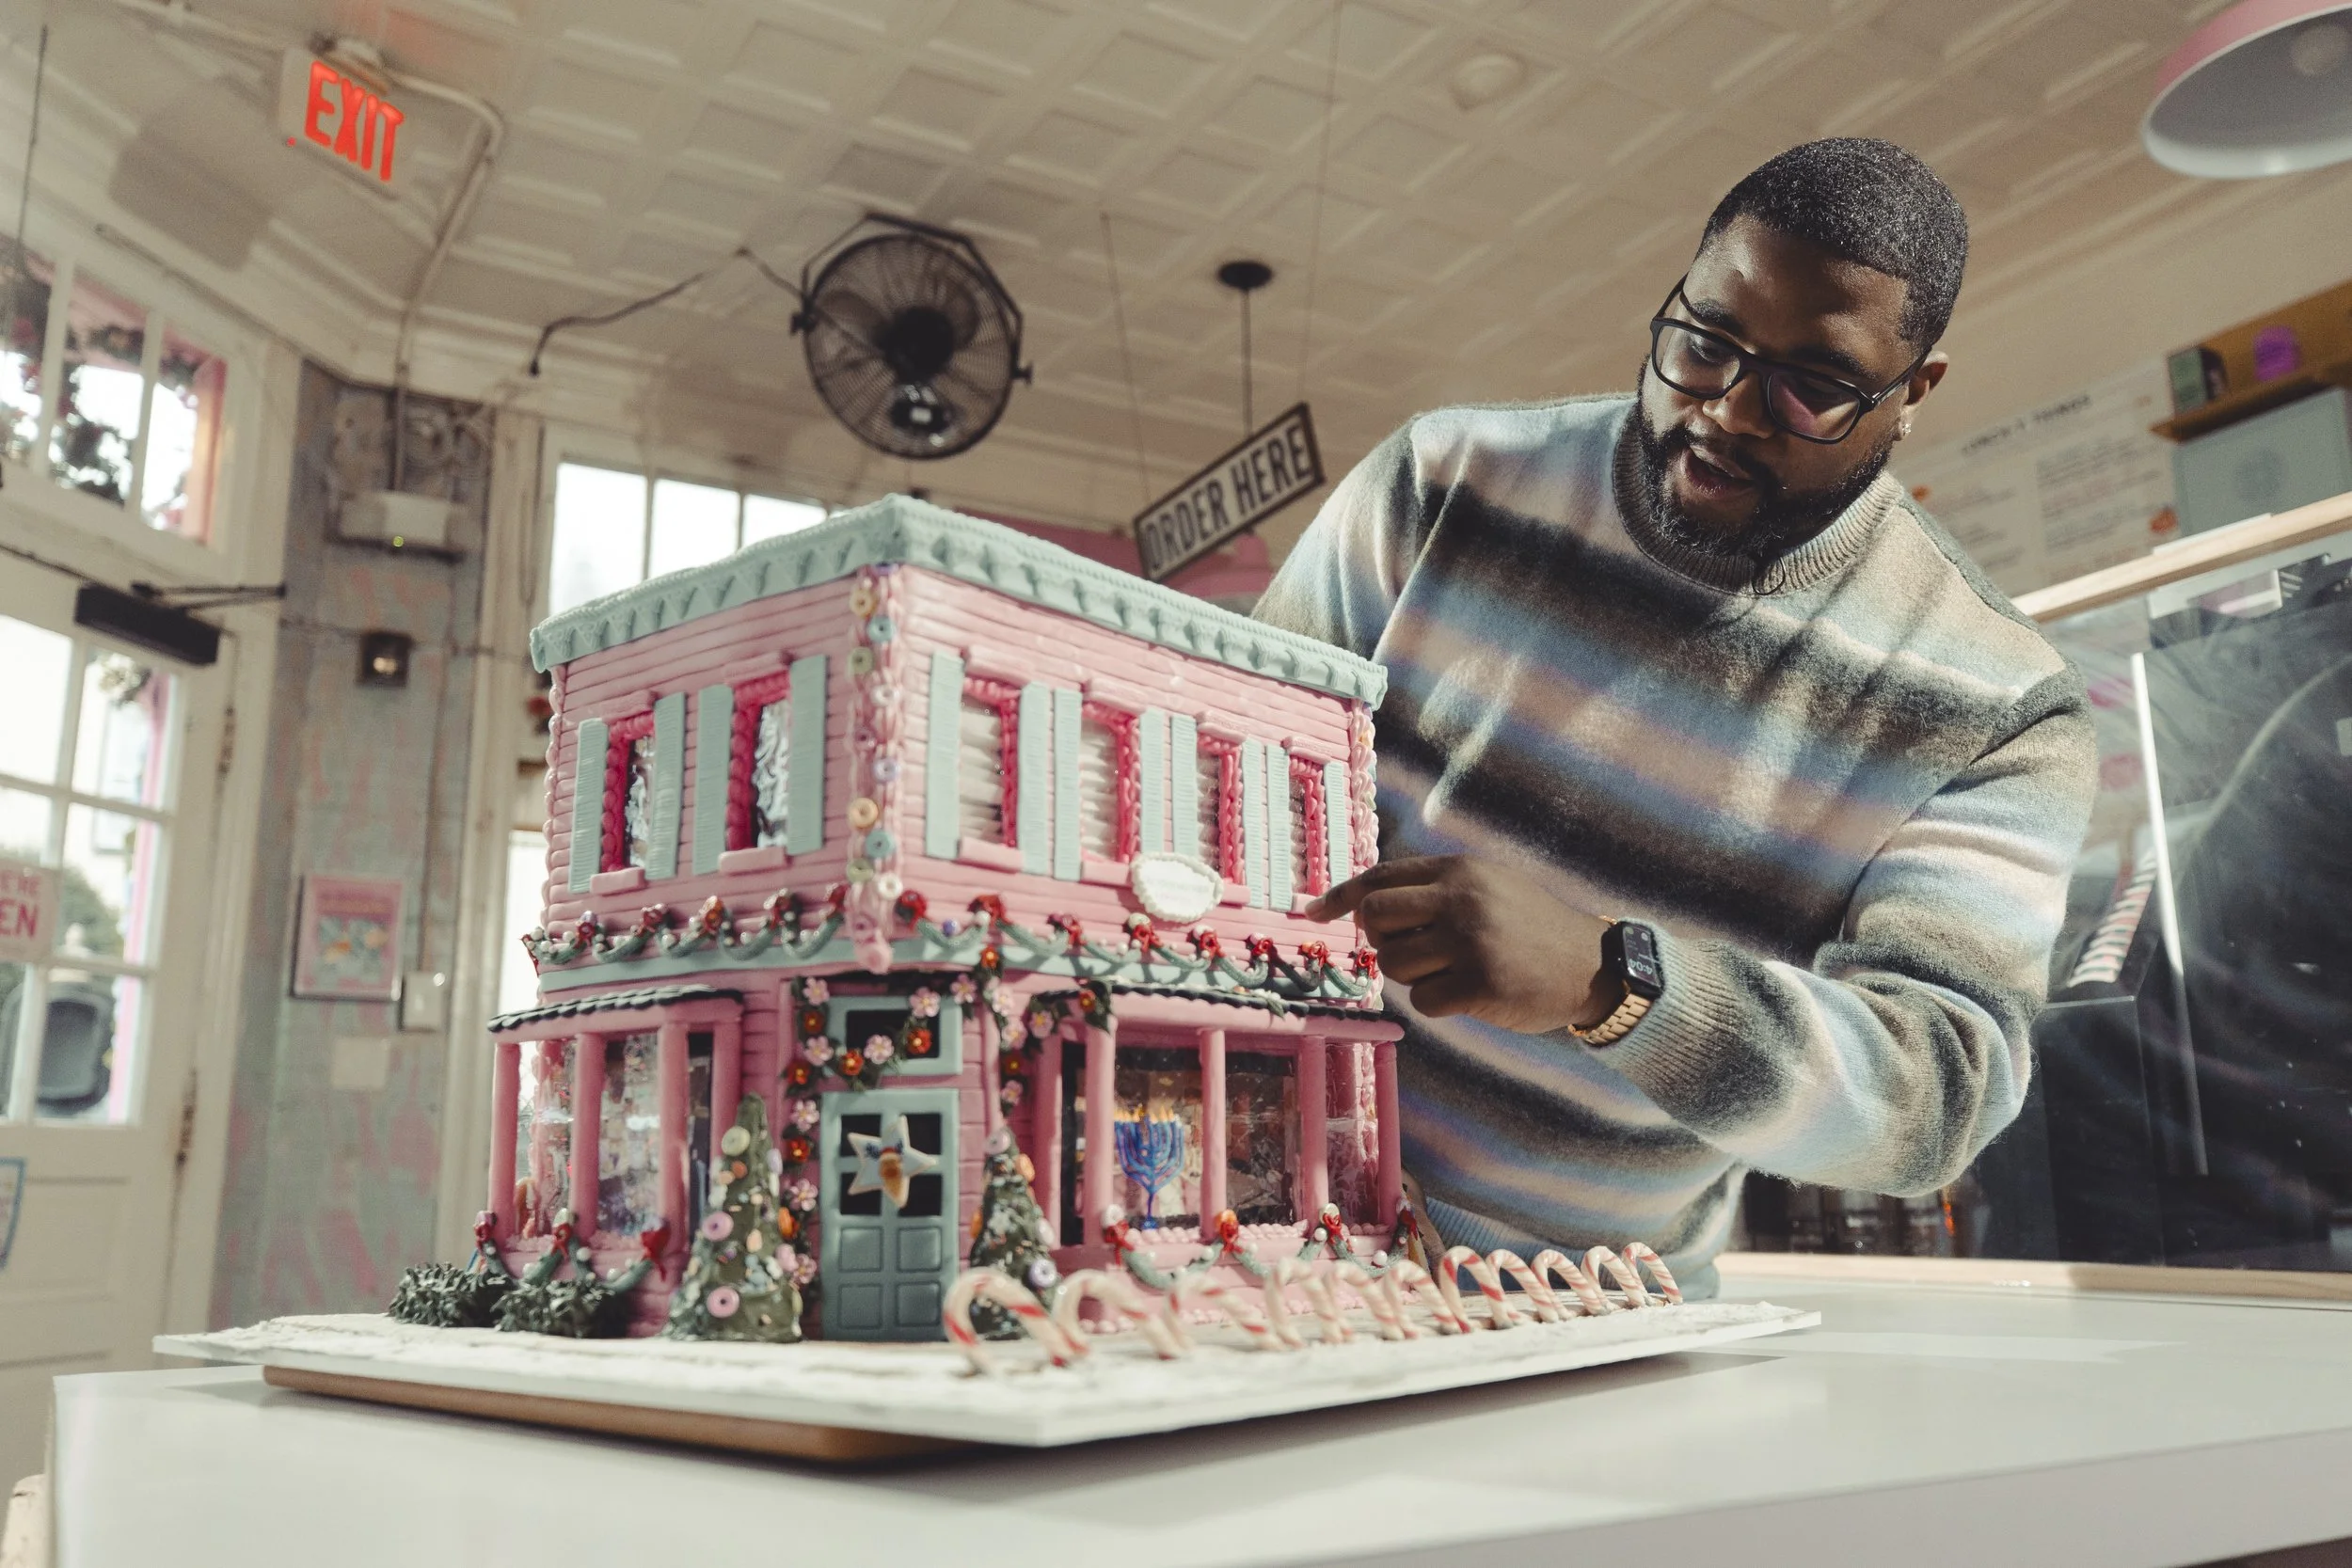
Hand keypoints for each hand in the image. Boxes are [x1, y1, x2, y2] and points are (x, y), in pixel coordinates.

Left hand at [1306, 855, 1618, 1032]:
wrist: (1592, 965)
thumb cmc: (1530, 927)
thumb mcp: (1487, 886)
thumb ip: (1434, 889)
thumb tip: (1363, 905)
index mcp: (1459, 870)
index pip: (1381, 878)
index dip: (1343, 897)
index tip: (1315, 912)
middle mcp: (1460, 900)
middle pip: (1377, 919)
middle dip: (1384, 940)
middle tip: (1416, 951)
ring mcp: (1469, 942)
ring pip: (1394, 964)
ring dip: (1414, 976)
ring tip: (1454, 971)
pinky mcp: (1479, 984)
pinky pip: (1422, 1000)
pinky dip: (1439, 1003)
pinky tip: (1470, 993)